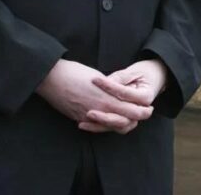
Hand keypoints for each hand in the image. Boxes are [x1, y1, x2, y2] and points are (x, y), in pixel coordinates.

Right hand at [36, 59, 152, 134]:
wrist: (52, 79)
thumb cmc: (75, 72)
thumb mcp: (100, 77)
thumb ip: (112, 88)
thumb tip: (121, 92)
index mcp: (108, 98)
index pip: (133, 110)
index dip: (143, 111)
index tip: (148, 107)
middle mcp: (100, 111)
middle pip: (126, 122)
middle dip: (137, 119)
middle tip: (144, 114)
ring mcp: (89, 117)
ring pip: (112, 127)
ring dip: (122, 123)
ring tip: (128, 118)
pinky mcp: (79, 119)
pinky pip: (97, 127)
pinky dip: (105, 125)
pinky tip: (108, 120)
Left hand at [82, 60, 167, 129]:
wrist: (154, 78)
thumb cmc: (143, 72)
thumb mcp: (133, 71)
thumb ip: (120, 78)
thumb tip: (105, 82)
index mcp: (145, 96)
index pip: (124, 93)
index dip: (109, 86)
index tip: (94, 80)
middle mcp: (141, 110)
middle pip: (124, 119)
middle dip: (105, 117)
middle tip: (89, 112)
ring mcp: (134, 117)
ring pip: (119, 127)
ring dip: (101, 126)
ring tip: (83, 121)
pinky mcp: (126, 119)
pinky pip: (113, 127)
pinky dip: (99, 127)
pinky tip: (83, 123)